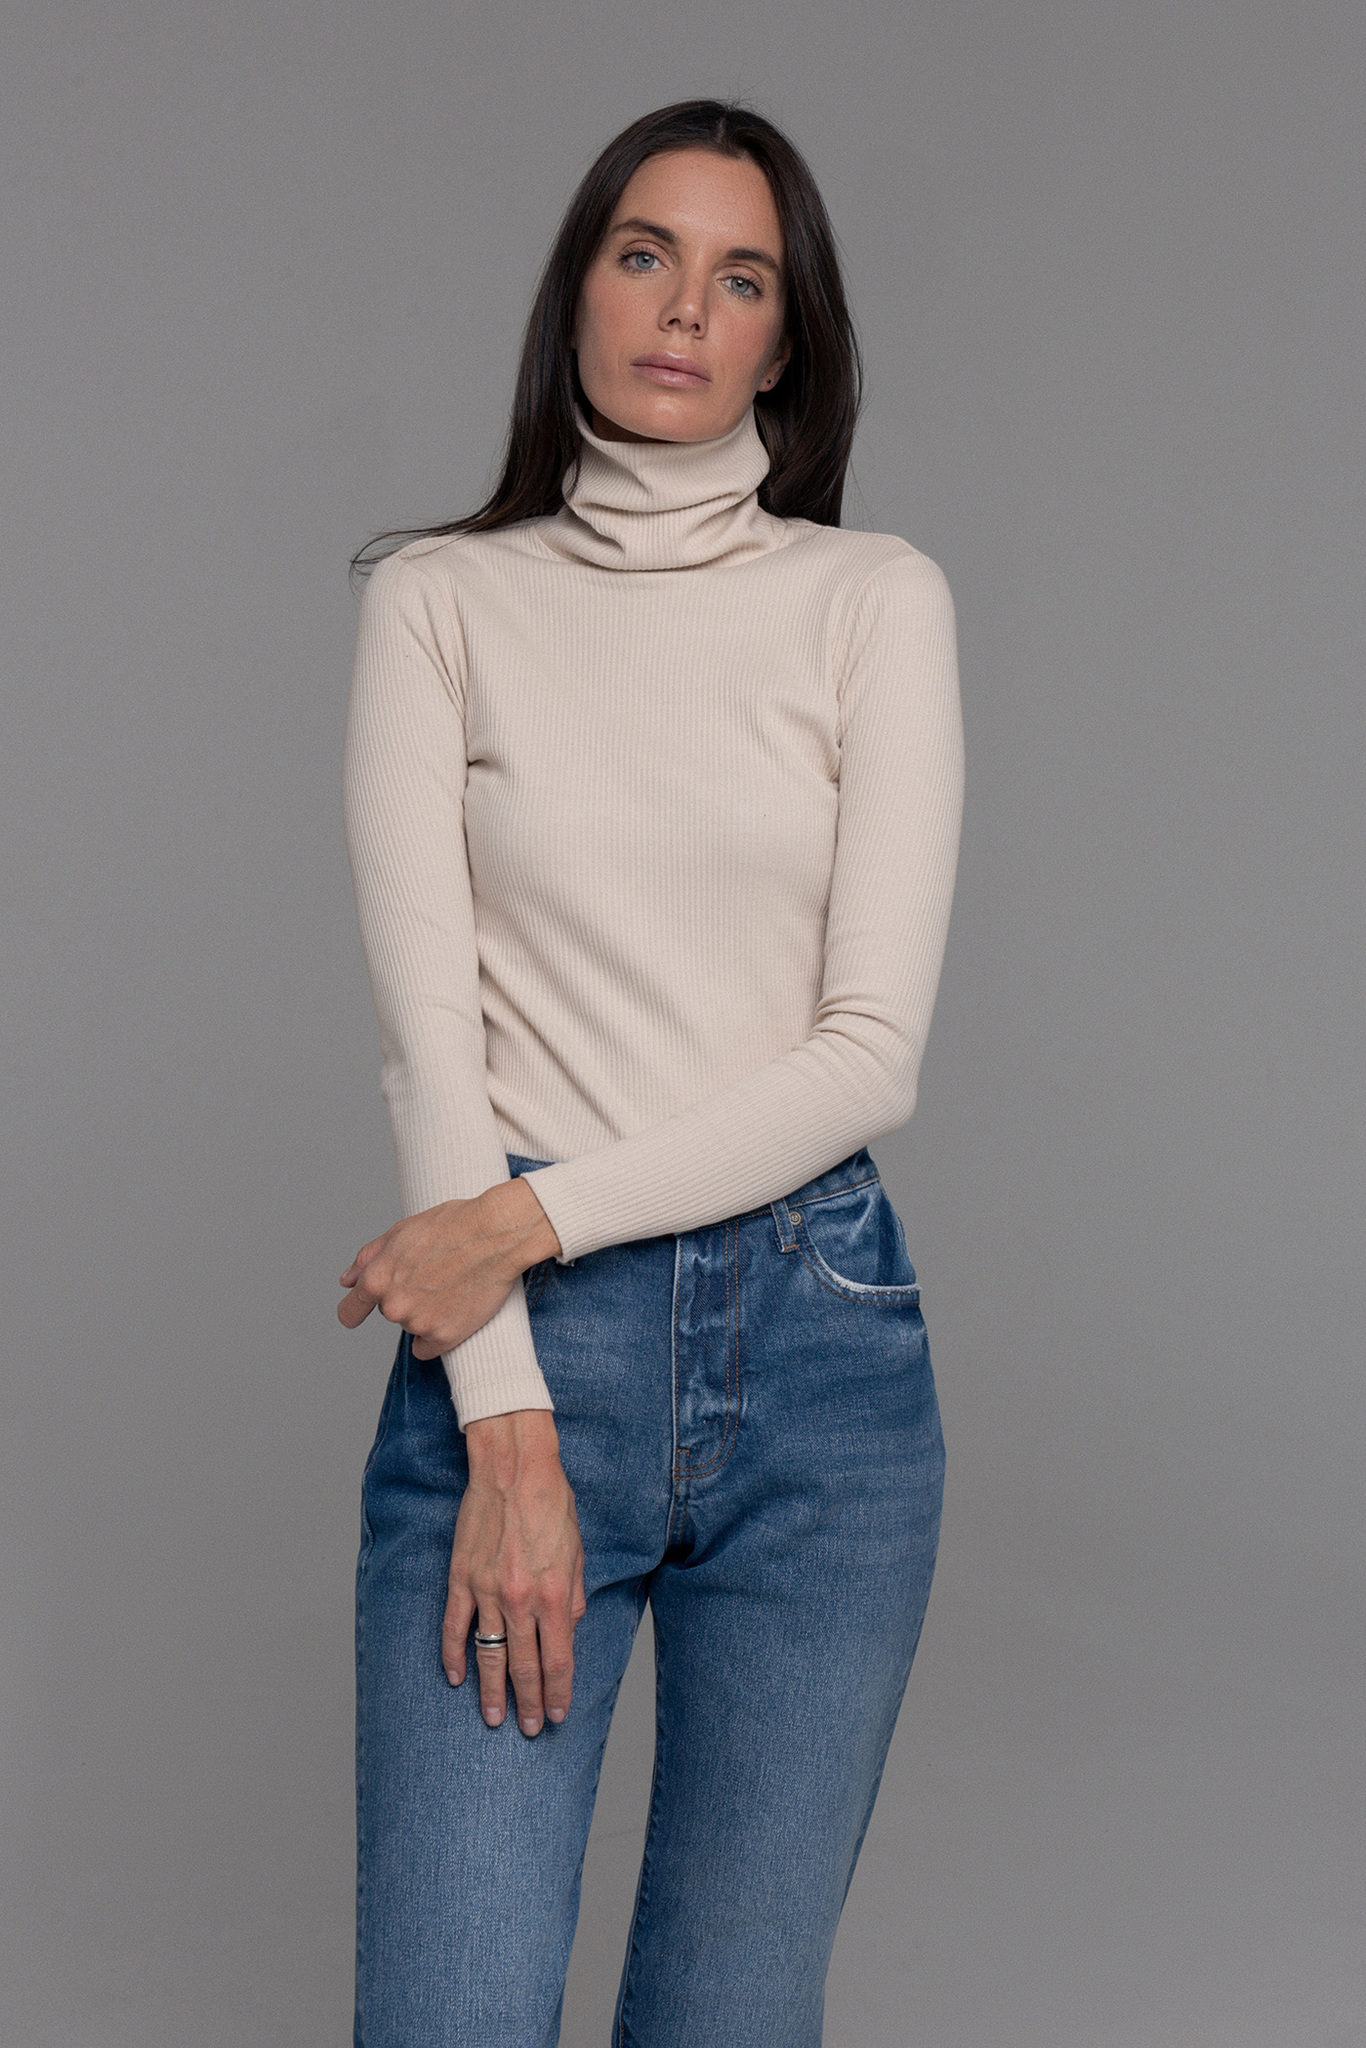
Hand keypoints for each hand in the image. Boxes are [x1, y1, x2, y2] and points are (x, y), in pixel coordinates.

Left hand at [338, 1178, 561, 1359]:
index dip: (354, 1312)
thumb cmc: (452, 1225)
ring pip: (413, 1327)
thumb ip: (368, 1258)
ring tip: (451, 1284)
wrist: (496, 1234)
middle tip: (434, 1274)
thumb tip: (347, 1281)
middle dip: (406, 1298)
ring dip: (427, 1313)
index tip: (357, 1315)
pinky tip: (455, 1310)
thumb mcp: (401, 1231)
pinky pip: (430, 1347)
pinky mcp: (446, 1337)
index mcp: (377, 1280)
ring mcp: (419, 1324)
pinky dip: (440, 1334)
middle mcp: (393, 1306)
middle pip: (391, 1313)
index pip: (349, 1312)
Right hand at [442, 1411, 586, 1735]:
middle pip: (525, 1666)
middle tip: (528, 1728)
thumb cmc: (551, 1504)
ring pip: (489, 1654)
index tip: (557, 1714)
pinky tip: (456, 1677)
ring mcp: (487, 1591)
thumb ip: (573, 1596)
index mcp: (554, 1594)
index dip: (558, 1692)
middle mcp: (520, 1599)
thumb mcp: (577, 1552)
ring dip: (492, 1690)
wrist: (514, 1469)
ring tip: (494, 1718)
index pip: (558, 1659)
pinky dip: (454, 1655)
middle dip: (528, 1702)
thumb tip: (568, 1629)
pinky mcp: (462, 1578)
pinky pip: (455, 1626)